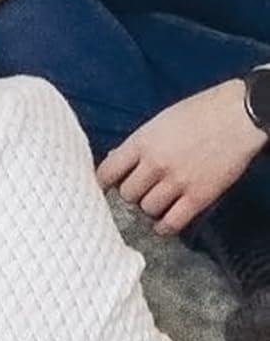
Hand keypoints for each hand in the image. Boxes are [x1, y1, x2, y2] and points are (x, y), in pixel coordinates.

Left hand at [98, 80, 265, 234]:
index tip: (104, 188)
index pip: (107, 172)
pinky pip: (173, 221)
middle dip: (131, 194)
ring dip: (149, 208)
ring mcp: (177, 181)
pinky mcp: (199, 196)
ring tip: (156, 202)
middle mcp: (154, 164)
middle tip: (139, 191)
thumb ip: (137, 144)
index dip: (103, 183)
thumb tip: (115, 159)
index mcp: (141, 142)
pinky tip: (163, 224)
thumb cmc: (197, 113)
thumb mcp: (158, 122)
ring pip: (147, 209)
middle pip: (127, 194)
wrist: (237, 116)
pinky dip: (164, 226)